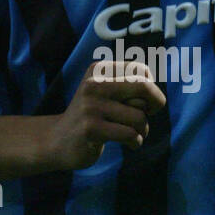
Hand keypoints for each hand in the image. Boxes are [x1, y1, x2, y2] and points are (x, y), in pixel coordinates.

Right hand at [49, 61, 165, 170]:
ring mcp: (91, 106)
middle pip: (144, 87)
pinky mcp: (91, 129)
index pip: (141, 70)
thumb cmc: (93, 117)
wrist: (57, 140)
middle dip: (156, 103)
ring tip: (133, 134)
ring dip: (143, 130)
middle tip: (148, 116)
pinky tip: (130, 144)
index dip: (151, 88)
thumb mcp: (106, 93)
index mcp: (99, 70)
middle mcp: (94, 84)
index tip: (144, 103)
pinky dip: (136, 141)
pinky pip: (130, 134)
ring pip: (139, 116)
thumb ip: (130, 88)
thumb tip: (158, 97)